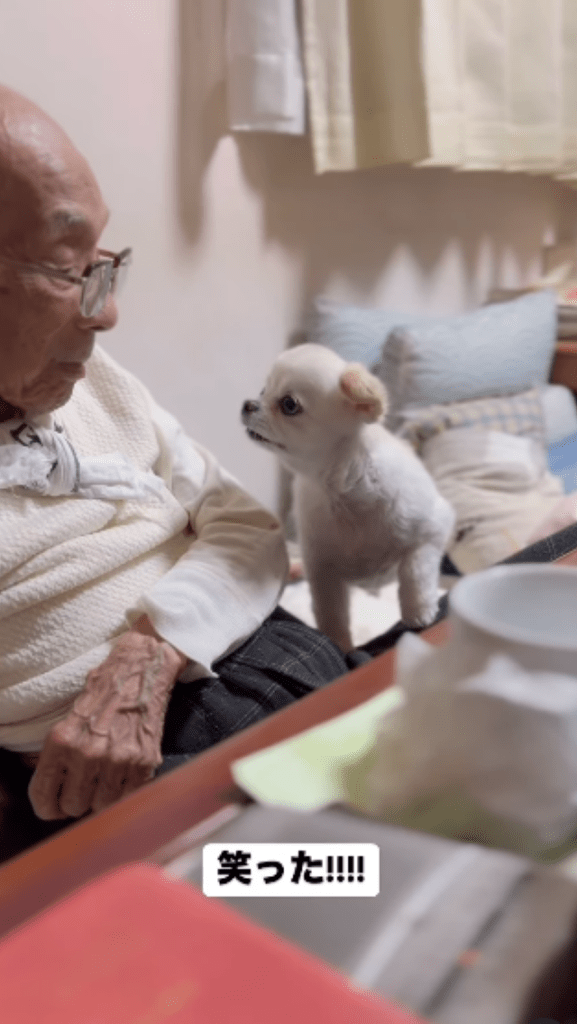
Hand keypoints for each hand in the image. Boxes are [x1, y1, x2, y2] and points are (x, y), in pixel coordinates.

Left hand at [28, 618, 186, 820]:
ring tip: (106, 779)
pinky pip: (129, 796)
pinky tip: (124, 775)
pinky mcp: (144, 761)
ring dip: (103, 797)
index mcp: (63, 740)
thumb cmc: (105, 689)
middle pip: (73, 806)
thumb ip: (59, 752)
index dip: (47, 808)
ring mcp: (118, 759)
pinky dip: (126, 791)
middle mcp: (88, 752)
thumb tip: (51, 787)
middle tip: (84, 789)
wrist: (143, 667)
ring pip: (102, 805)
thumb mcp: (69, 716)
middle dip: (77, 801)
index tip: (53, 808)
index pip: (44, 795)